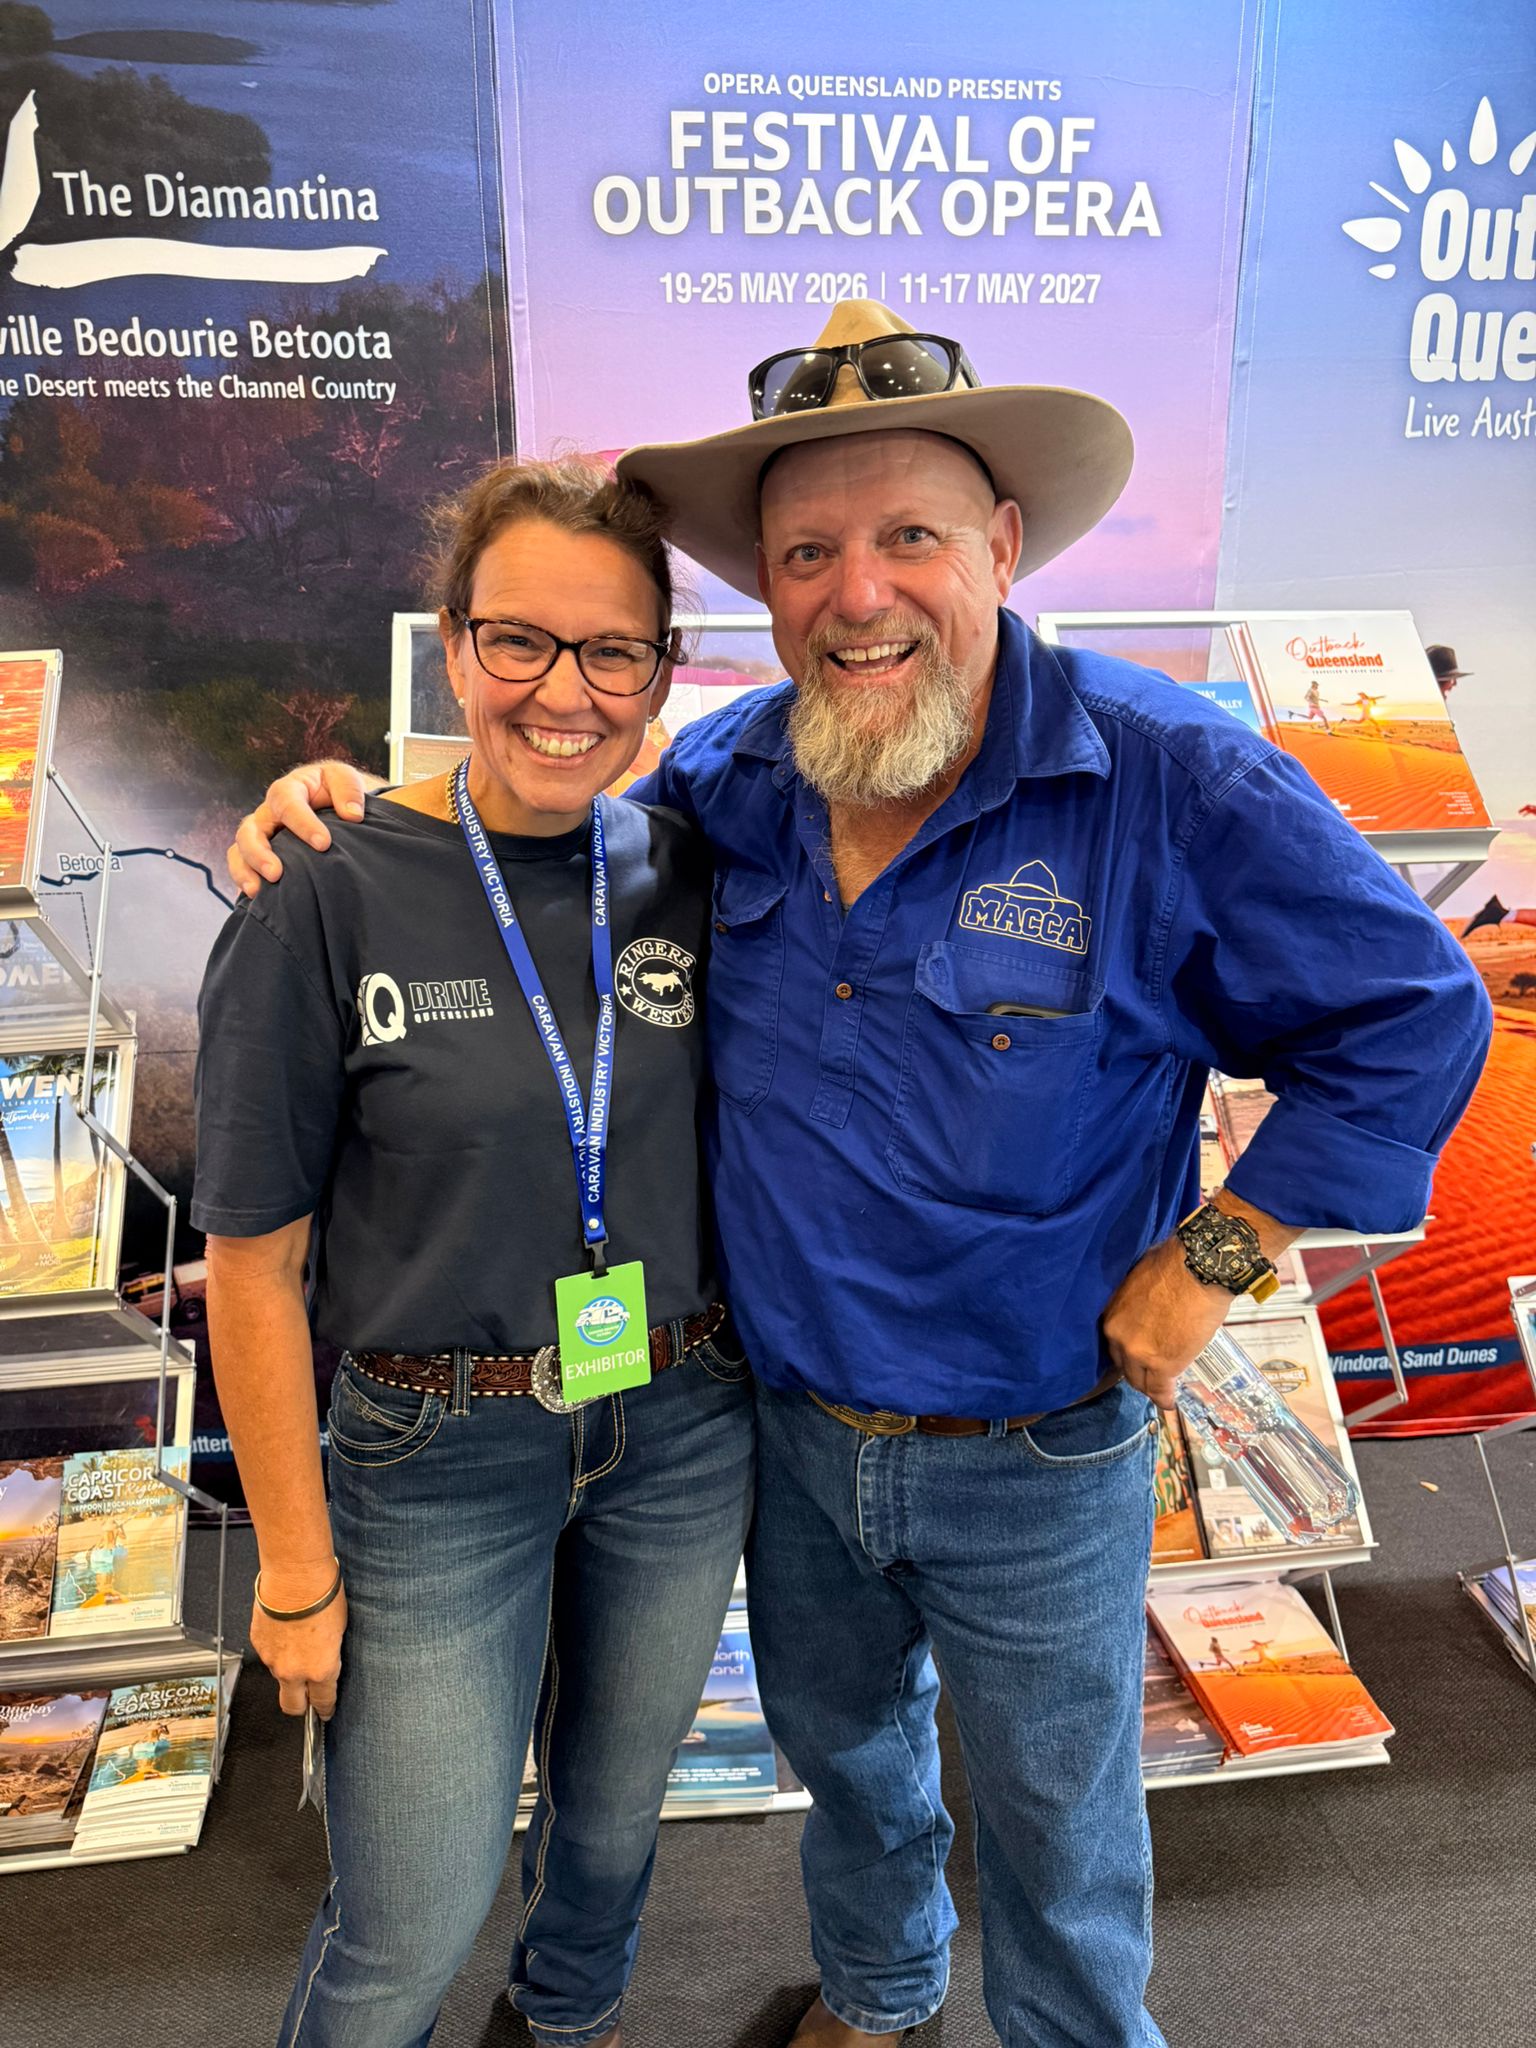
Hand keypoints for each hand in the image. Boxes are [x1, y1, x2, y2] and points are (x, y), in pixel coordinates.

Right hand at [227, 760, 368, 896]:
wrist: (338, 806)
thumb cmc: (340, 793)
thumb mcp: (346, 780)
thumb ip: (349, 790)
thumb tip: (352, 814)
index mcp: (291, 789)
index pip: (286, 800)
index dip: (301, 822)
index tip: (323, 844)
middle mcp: (269, 812)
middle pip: (250, 829)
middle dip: (259, 852)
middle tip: (276, 874)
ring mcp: (262, 834)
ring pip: (240, 849)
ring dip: (246, 870)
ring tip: (259, 891)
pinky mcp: (260, 854)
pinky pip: (241, 866)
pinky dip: (244, 881)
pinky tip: (257, 899)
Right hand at [250, 1567, 347, 1718]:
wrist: (294, 1576)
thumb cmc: (322, 1595)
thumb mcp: (340, 1629)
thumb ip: (330, 1653)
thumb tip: (326, 1657)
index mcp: (321, 1669)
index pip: (323, 1702)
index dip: (325, 1709)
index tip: (326, 1711)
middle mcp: (294, 1671)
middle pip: (293, 1707)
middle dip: (302, 1705)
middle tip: (308, 1697)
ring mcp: (272, 1661)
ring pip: (279, 1678)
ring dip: (288, 1670)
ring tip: (298, 1645)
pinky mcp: (258, 1645)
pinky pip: (268, 1656)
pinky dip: (276, 1649)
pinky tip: (285, 1631)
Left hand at [1100, 1235, 1233, 1412]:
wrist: (1197, 1269)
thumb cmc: (1174, 1264)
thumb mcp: (1140, 1279)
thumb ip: (1137, 1300)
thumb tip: (1147, 1299)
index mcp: (1112, 1314)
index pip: (1115, 1344)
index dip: (1128, 1351)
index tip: (1138, 1355)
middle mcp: (1119, 1337)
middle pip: (1125, 1365)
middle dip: (1137, 1371)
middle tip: (1150, 1374)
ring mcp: (1139, 1353)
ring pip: (1141, 1380)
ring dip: (1151, 1386)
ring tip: (1161, 1390)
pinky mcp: (1163, 1365)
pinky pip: (1160, 1389)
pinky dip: (1165, 1398)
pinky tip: (1169, 1402)